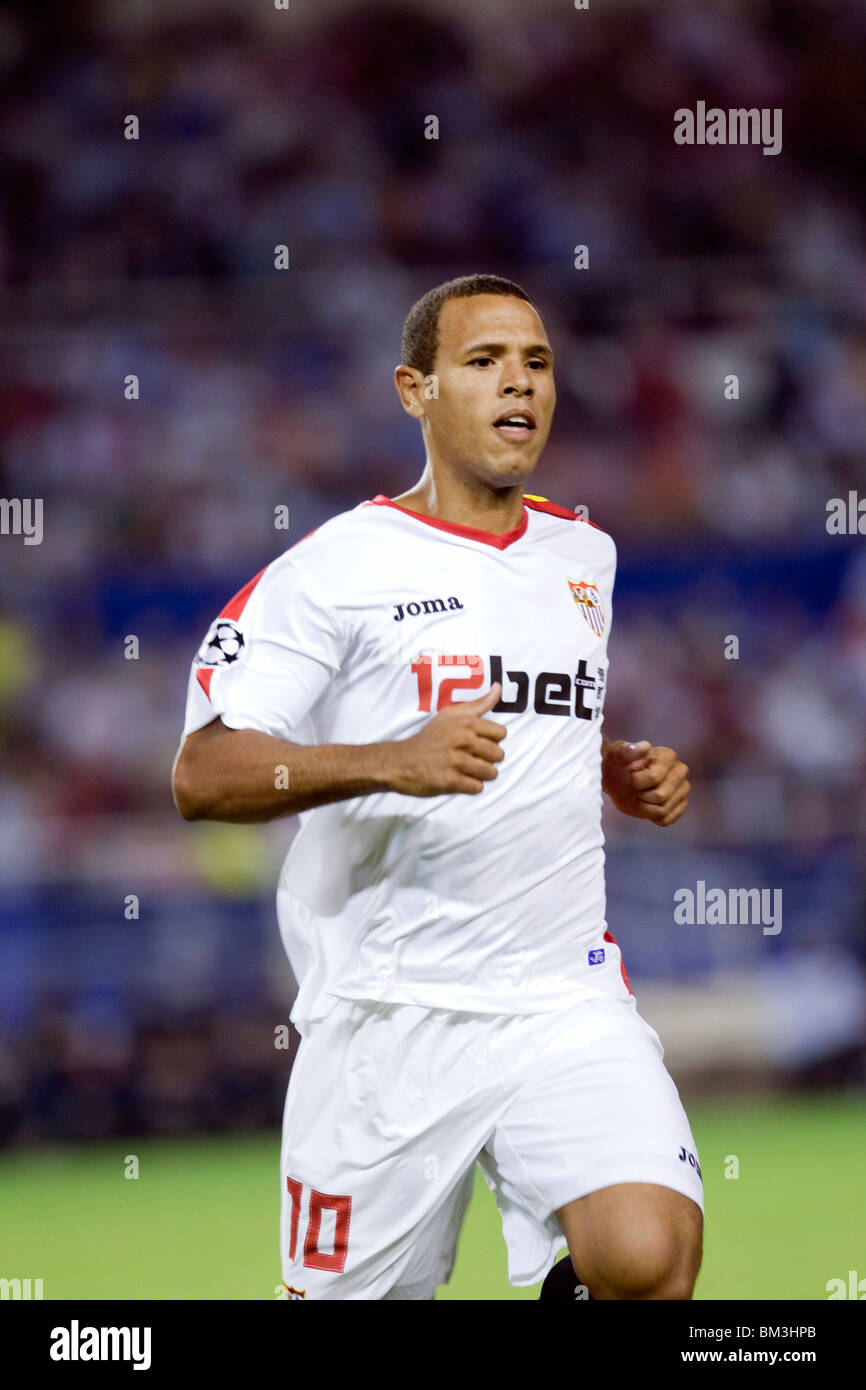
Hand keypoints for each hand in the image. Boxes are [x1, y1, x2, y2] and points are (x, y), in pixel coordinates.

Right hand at [385, 683, 506, 796]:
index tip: (478, 743)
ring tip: (468, 770)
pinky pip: (477, 787)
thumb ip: (477, 704)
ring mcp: (457, 761)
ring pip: (491, 772)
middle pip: (498, 754)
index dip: (492, 740)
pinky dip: (471, 786)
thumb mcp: (449, 715)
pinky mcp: (451, 781)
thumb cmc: (428, 738)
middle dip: (488, 758)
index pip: (501, 733)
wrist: (400, 762)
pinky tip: (460, 779)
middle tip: (472, 758)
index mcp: (464, 722)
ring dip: (482, 774)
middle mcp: (462, 740)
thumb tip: (498, 688)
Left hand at [602, 740, 689, 826]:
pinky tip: (647, 806)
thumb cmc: (617, 766)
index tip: (630, 775)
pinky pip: (666, 820)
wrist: (618, 782)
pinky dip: (652, 817)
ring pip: (663, 810)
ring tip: (641, 795)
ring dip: (645, 807)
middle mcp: (680, 771)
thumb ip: (627, 751)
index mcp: (668, 756)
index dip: (636, 781)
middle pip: (661, 795)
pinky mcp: (679, 805)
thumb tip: (645, 746)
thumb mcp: (616, 756)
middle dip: (642, 795)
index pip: (654, 778)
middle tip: (635, 788)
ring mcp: (682, 789)